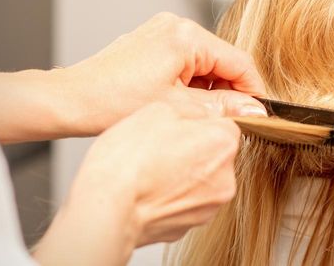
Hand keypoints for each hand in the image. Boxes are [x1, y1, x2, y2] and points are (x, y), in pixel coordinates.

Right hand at [34, 100, 240, 265]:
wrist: (107, 207)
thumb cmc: (128, 158)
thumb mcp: (159, 109)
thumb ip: (191, 110)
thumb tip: (200, 116)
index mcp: (223, 143)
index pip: (223, 125)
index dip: (196, 125)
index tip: (174, 129)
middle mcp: (226, 177)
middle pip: (214, 155)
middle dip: (192, 150)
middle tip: (159, 150)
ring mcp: (210, 205)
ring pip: (201, 180)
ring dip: (183, 174)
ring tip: (151, 172)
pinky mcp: (191, 225)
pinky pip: (186, 202)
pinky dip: (172, 196)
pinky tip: (149, 192)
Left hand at [63, 12, 266, 134]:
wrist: (71, 100)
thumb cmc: (112, 102)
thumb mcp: (178, 109)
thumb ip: (222, 108)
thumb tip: (254, 110)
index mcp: (187, 36)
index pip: (239, 62)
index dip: (253, 91)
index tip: (260, 113)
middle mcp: (176, 26)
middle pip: (222, 61)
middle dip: (228, 92)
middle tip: (230, 121)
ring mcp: (162, 32)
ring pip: (204, 64)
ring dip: (208, 90)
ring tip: (197, 116)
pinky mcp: (151, 43)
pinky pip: (185, 62)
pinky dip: (190, 84)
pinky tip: (180, 105)